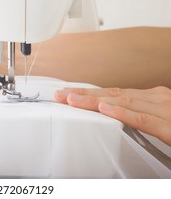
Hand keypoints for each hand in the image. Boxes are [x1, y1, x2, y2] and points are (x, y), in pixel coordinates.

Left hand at [54, 87, 170, 144]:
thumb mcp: (159, 118)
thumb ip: (139, 114)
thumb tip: (113, 113)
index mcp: (151, 97)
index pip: (113, 92)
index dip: (88, 92)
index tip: (67, 94)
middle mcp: (156, 98)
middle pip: (112, 94)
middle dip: (83, 94)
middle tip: (59, 95)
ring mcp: (164, 109)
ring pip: (122, 102)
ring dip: (94, 101)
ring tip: (72, 101)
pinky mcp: (170, 126)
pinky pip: (144, 118)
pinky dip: (123, 113)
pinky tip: (106, 110)